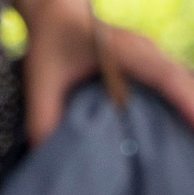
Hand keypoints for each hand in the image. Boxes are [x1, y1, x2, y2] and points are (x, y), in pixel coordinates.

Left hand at [20, 0, 193, 145]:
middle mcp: (144, 50)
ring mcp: (151, 55)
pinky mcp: (150, 63)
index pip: (161, 74)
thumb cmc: (50, 45)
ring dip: (191, 103)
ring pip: (181, 78)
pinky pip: (173, 82)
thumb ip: (43, 119)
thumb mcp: (39, 83)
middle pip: (181, 78)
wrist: (58, 15)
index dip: (182, 97)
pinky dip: (182, 100)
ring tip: (193, 134)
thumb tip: (49, 157)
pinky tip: (185, 124)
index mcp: (120, 50)